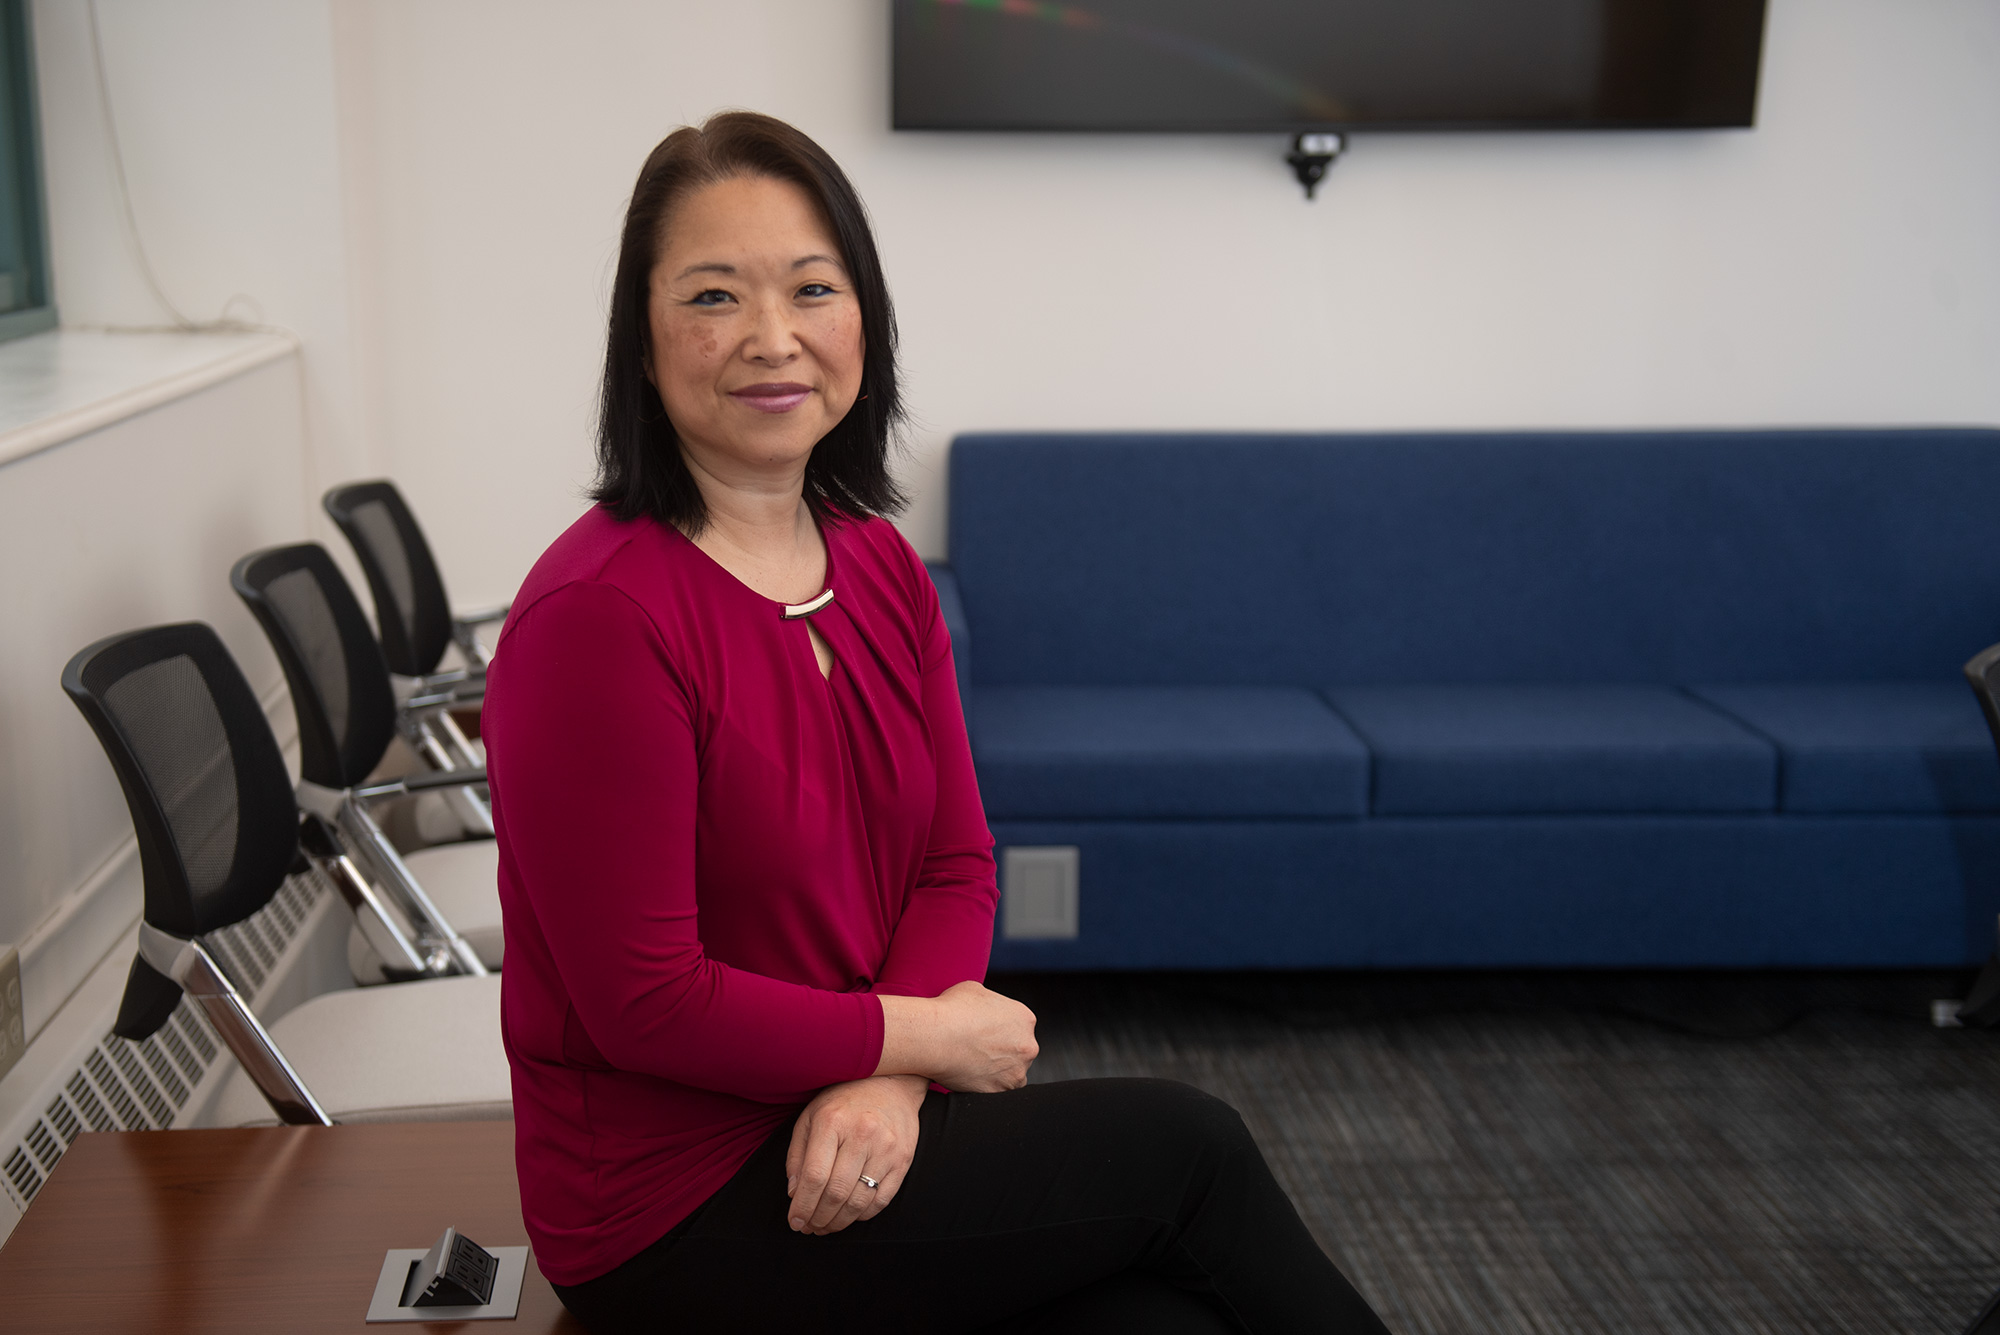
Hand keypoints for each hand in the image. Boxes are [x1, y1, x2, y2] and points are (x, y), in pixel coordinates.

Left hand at [785, 1074, 925, 1235]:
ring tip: (826, 1227)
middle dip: (818, 1218)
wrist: (892, 1083)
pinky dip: (862, 1215)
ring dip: (839, 1222)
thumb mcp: (811, 1117)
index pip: (815, 1176)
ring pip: (859, 1201)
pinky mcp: (903, 1159)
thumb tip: (794, 1193)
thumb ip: (798, 1155)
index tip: (795, 1221)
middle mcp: (862, 1134)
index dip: (802, 1206)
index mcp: (832, 1121)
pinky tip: (849, 1215)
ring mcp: (886, 1148)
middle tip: (809, 1228)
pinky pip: (881, 1200)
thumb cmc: (844, 1101)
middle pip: (836, 1192)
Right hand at [921, 980, 1038, 1092]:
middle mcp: (1028, 1045)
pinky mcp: (1002, 1090)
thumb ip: (990, 1002)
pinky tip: (972, 1076)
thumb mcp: (976, 990)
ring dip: (998, 1070)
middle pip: (1020, 1050)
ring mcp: (1017, 1070)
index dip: (1002, 1030)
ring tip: (974, 1064)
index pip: (1020, 1026)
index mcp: (1024, 1018)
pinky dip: (988, 1085)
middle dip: (1004, 1051)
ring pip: (1012, 1072)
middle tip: (980, 1050)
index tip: (987, 1034)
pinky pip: (999, 1090)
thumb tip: (985, 1009)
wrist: (935, 1037)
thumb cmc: (951, 1011)